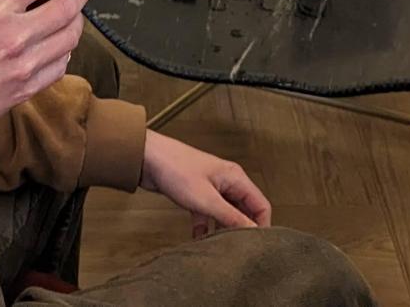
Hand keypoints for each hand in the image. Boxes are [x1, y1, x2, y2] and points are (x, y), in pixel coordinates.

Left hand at [140, 132, 271, 236]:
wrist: (147, 158)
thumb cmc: (176, 170)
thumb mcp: (206, 199)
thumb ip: (231, 217)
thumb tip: (253, 232)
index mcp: (236, 178)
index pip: (261, 205)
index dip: (262, 226)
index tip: (257, 246)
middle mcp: (227, 182)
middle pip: (245, 211)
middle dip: (242, 230)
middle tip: (238, 250)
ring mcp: (212, 188)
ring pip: (226, 214)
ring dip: (223, 230)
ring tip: (220, 249)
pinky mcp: (197, 194)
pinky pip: (208, 214)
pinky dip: (205, 227)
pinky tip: (198, 241)